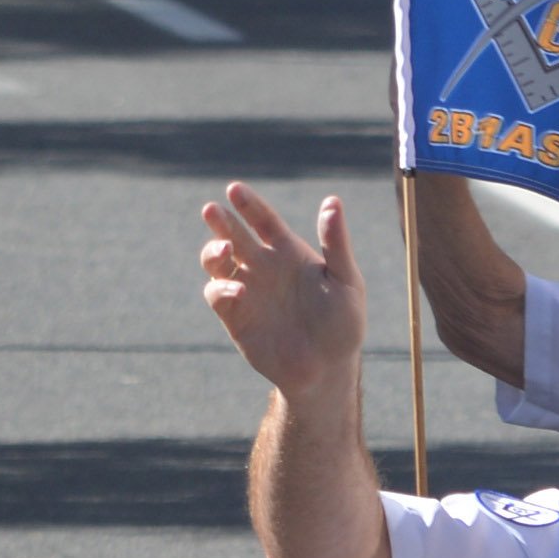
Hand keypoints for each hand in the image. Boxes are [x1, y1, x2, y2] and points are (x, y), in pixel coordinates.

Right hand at [200, 181, 367, 401]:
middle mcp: (263, 266)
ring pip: (216, 262)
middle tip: (212, 210)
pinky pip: (216, 294)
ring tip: (224, 249)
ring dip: (212, 251)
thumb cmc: (342, 323)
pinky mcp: (234, 316)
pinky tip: (237, 289)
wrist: (327, 368)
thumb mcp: (346, 280)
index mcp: (288, 252)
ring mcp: (246, 289)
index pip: (263, 220)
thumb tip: (333, 202)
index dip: (249, 204)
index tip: (234, 190)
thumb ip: (336, 243)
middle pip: (233, 235)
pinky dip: (220, 288)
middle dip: (221, 222)